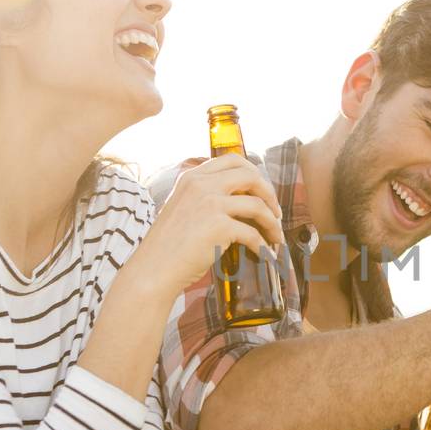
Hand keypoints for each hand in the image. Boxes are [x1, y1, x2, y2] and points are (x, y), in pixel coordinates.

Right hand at [140, 154, 284, 294]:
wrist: (154, 269)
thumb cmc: (168, 245)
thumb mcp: (182, 207)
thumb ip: (202, 197)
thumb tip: (238, 201)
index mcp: (192, 177)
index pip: (233, 160)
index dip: (255, 174)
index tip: (263, 191)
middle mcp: (201, 184)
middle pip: (251, 177)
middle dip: (270, 195)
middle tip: (275, 213)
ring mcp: (210, 204)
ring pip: (257, 205)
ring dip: (272, 223)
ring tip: (276, 237)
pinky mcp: (218, 227)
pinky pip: (253, 234)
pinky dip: (264, 246)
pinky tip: (265, 254)